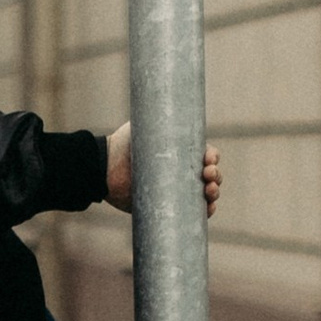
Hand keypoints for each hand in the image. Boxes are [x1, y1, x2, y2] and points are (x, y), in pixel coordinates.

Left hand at [105, 124, 220, 216]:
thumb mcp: (142, 127)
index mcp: (182, 153)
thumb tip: (170, 107)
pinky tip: (208, 209)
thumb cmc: (123, 145)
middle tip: (207, 175)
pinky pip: (193, 213)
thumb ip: (157, 120)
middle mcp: (183, 172)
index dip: (212, 157)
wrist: (104, 170)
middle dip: (216, 175)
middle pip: (211, 175)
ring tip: (209, 191)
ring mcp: (178, 191)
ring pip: (206, 194)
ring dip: (214, 193)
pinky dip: (205, 212)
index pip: (206, 155)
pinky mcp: (170, 208)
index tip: (208, 159)